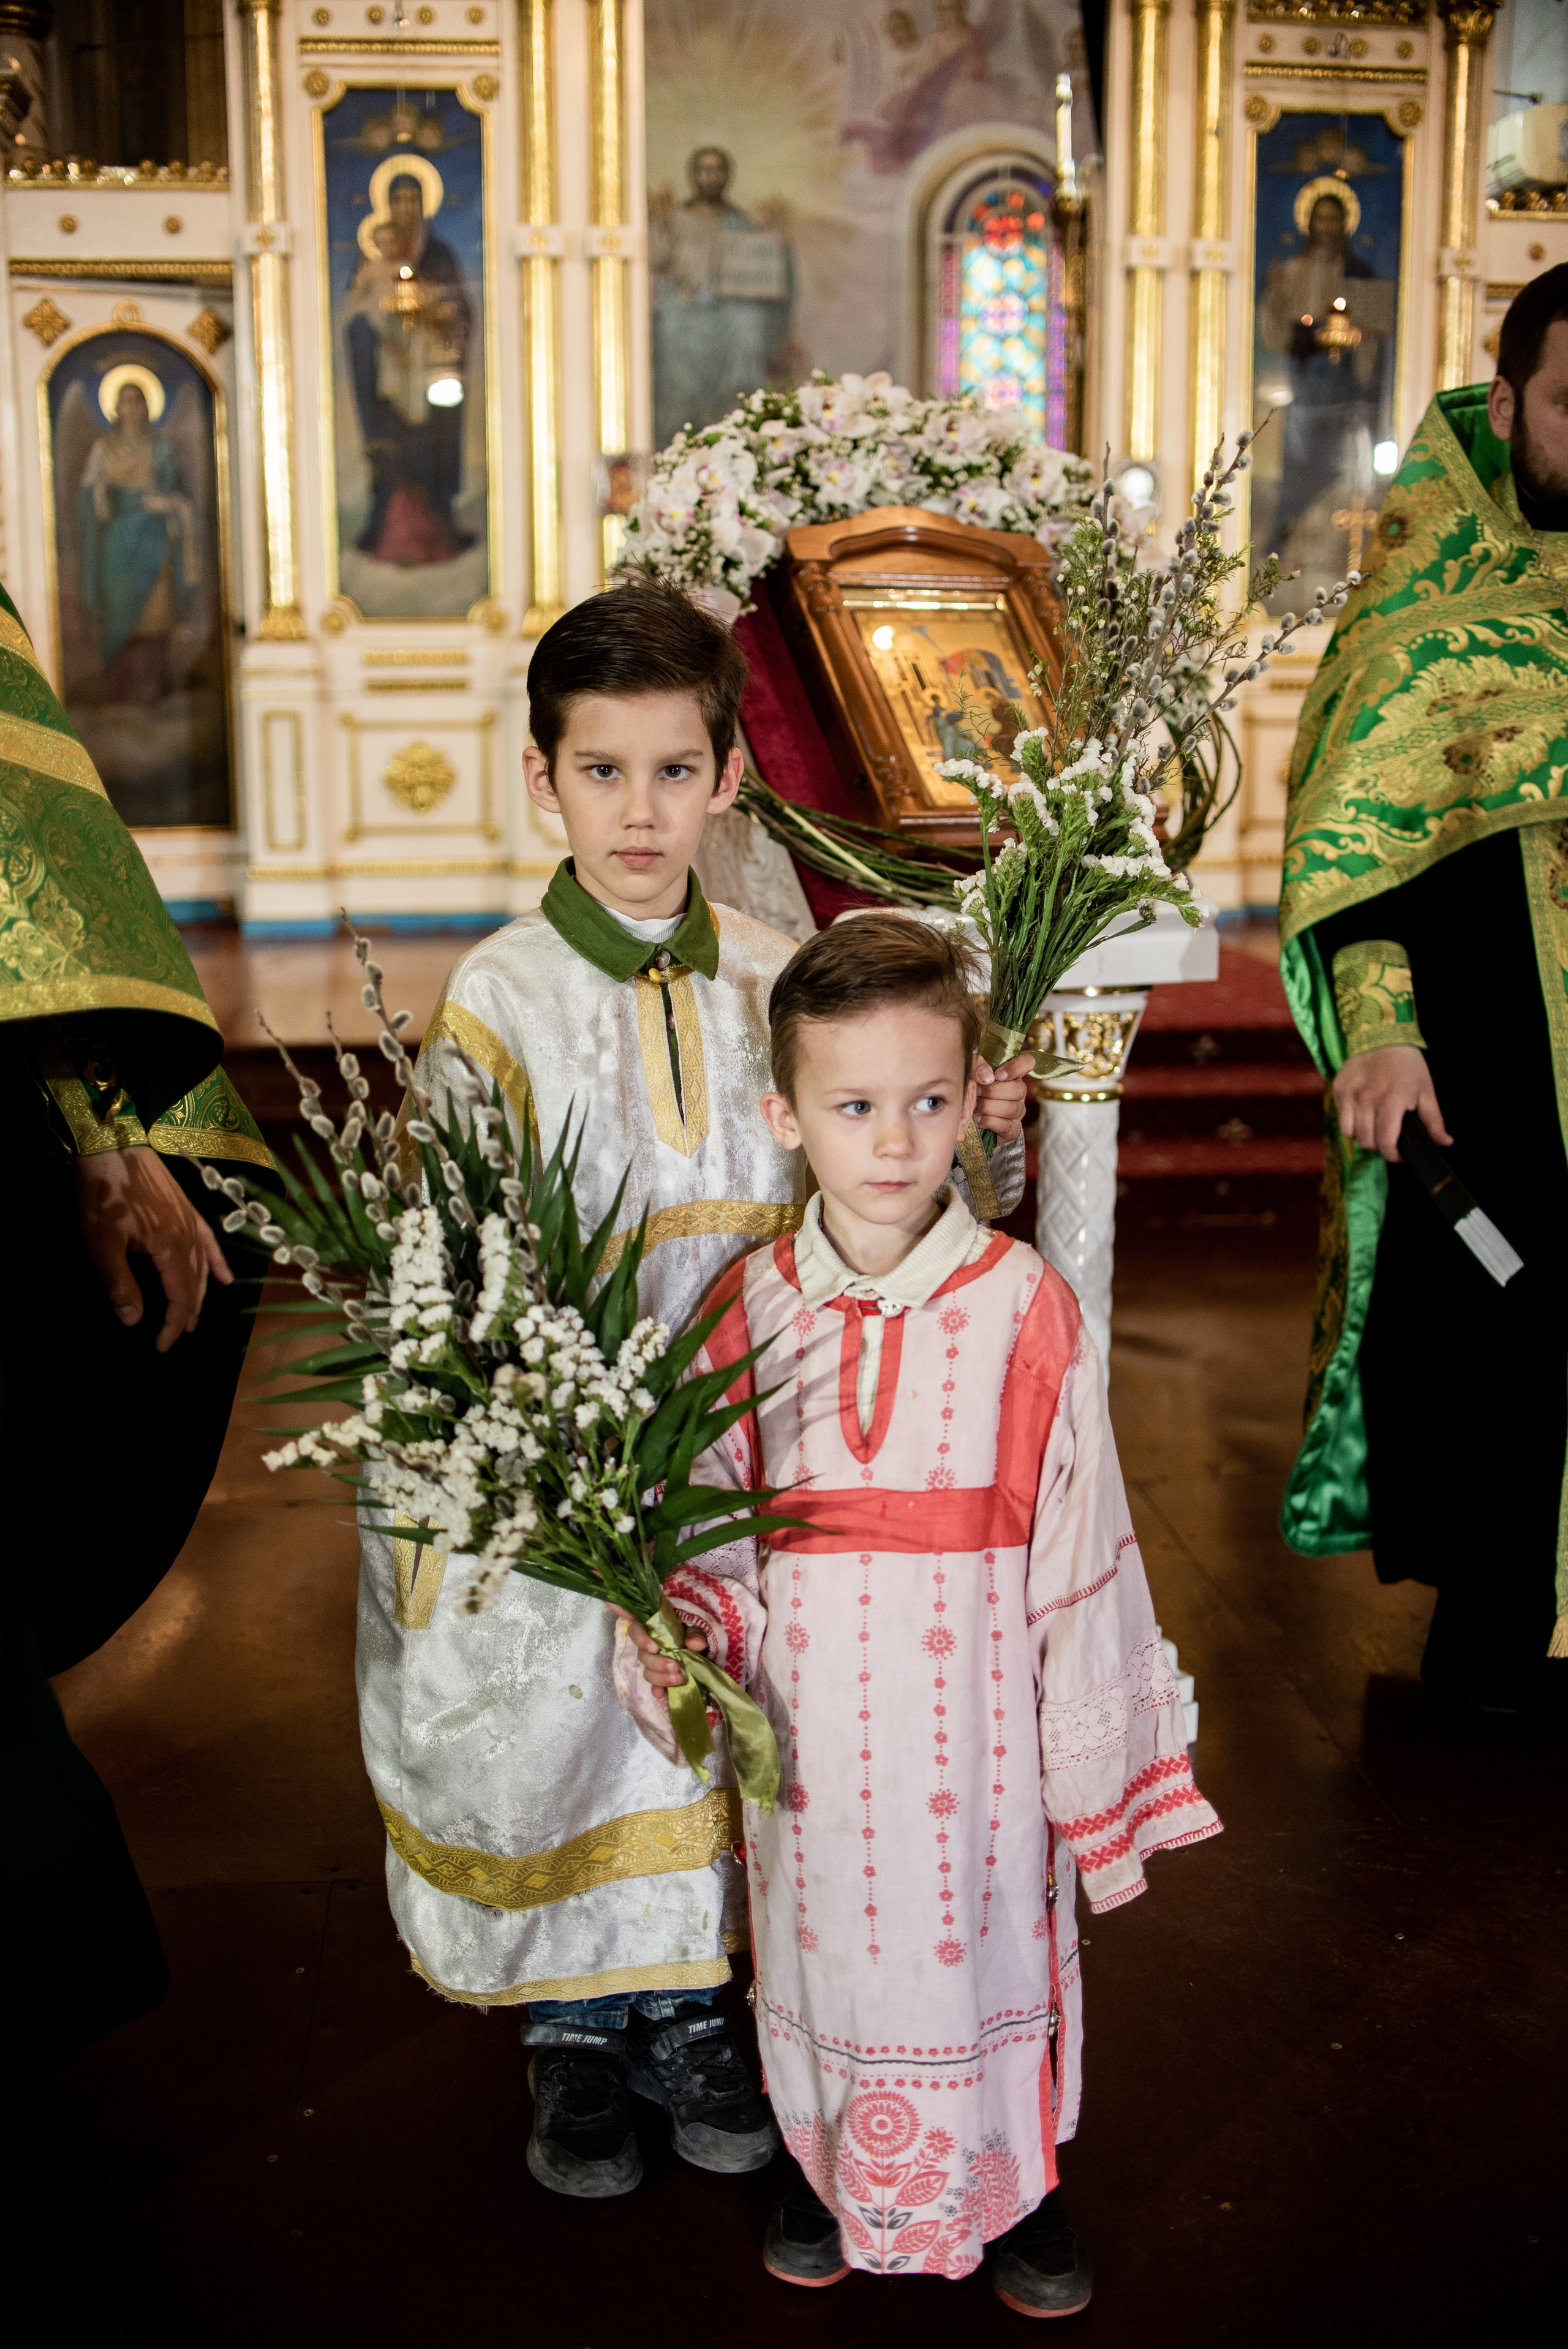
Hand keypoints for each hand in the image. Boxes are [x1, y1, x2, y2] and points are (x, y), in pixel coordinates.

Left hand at [75, 1144, 232, 1351]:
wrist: (113, 1144)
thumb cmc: (104, 1193)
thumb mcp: (102, 1242)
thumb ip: (120, 1282)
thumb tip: (134, 1320)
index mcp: (169, 1247)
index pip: (179, 1297)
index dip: (172, 1325)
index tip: (161, 1347)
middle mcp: (187, 1237)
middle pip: (194, 1284)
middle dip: (186, 1314)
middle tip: (176, 1336)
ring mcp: (190, 1221)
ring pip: (203, 1266)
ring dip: (200, 1294)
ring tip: (194, 1317)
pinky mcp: (186, 1209)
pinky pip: (209, 1242)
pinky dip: (217, 1262)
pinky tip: (225, 1277)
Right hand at [614, 1607, 707, 1689]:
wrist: (700, 1653)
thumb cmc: (693, 1636)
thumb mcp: (696, 1631)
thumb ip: (695, 1634)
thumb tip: (695, 1644)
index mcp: (653, 1631)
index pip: (636, 1630)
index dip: (640, 1639)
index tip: (654, 1648)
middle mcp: (649, 1648)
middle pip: (642, 1656)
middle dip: (657, 1663)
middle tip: (674, 1667)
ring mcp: (653, 1665)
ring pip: (647, 1672)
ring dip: (661, 1677)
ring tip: (678, 1679)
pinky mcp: (659, 1679)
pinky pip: (653, 1685)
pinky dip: (657, 1689)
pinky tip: (661, 1693)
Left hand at [973, 1051, 1031, 1144]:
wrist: (967, 1119)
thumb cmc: (972, 1090)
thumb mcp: (970, 1072)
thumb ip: (977, 1065)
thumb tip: (987, 1075)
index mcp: (1012, 1074)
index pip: (1027, 1062)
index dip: (1016, 1066)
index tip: (998, 1074)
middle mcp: (1019, 1092)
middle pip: (1019, 1089)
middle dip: (992, 1091)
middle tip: (977, 1092)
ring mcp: (1018, 1112)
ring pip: (1011, 1108)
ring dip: (989, 1107)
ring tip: (975, 1106)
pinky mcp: (1012, 1130)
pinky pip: (1006, 1126)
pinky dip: (990, 1122)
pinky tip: (979, 1118)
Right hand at [1332, 1044, 1451, 1162]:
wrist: (1382, 1036)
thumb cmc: (1407, 1064)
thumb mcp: (1426, 1090)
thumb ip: (1434, 1120)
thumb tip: (1445, 1142)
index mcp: (1391, 1101)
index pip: (1386, 1142)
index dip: (1393, 1155)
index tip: (1399, 1154)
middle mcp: (1367, 1099)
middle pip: (1366, 1141)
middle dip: (1379, 1145)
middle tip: (1388, 1137)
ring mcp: (1350, 1094)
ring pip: (1350, 1133)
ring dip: (1363, 1136)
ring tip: (1373, 1128)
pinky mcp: (1338, 1089)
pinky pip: (1341, 1118)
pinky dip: (1351, 1122)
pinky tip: (1362, 1114)